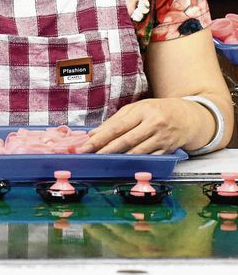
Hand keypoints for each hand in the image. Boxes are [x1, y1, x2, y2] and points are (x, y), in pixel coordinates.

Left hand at [82, 98, 200, 154]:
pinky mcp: (168, 150)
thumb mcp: (136, 109)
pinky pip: (148, 158)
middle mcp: (154, 124)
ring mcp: (162, 138)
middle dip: (105, 150)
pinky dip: (135, 162)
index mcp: (143, 111)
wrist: (188, 116)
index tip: (86, 146)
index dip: (100, 138)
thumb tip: (94, 134)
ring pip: (137, 151)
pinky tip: (123, 164)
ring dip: (119, 158)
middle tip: (90, 156)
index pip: (117, 126)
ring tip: (103, 161)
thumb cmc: (157, 111)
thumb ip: (115, 121)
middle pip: (126, 140)